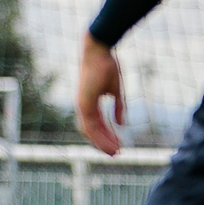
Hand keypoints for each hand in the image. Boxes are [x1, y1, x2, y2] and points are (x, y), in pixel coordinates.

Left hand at [76, 32, 124, 156]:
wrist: (99, 51)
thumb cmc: (107, 66)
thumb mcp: (116, 90)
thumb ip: (118, 108)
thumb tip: (121, 124)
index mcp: (89, 102)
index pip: (96, 124)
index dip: (106, 135)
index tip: (118, 144)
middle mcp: (83, 105)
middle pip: (91, 131)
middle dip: (104, 143)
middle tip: (116, 153)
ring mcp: (82, 105)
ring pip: (89, 131)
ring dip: (102, 143)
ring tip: (115, 152)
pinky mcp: (83, 103)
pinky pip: (89, 125)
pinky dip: (99, 136)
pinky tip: (110, 143)